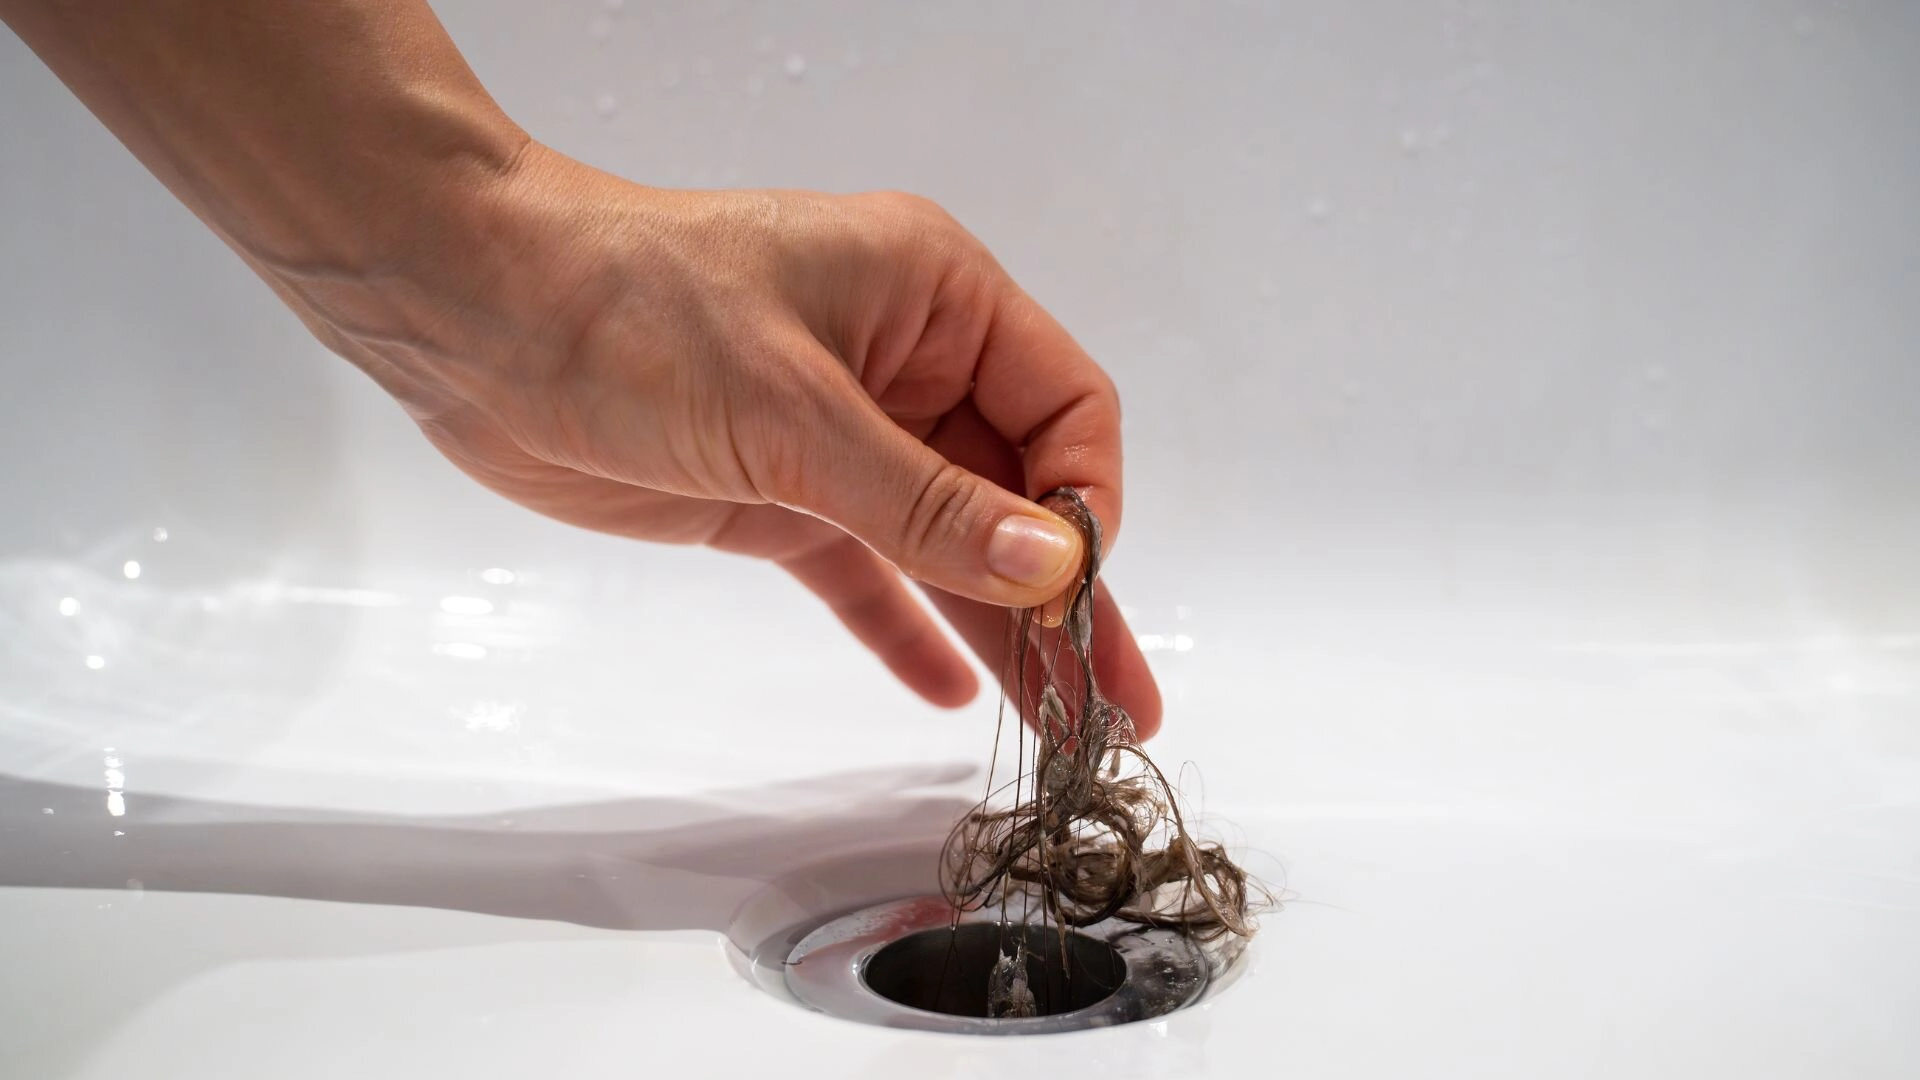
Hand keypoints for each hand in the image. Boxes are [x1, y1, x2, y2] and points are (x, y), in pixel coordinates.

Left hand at [299, 145, 1162, 731]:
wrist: (469, 312)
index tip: (1074, 594)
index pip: (1063, 410)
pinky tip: (950, 691)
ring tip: (1062, 728)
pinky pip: (865, 569)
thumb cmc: (633, 312)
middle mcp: (905, 364)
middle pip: (1016, 493)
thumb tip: (1057, 566)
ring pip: (946, 543)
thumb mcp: (794, 409)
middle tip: (1119, 709)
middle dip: (1068, 597)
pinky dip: (903, 626)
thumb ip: (926, 501)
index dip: (1082, 505)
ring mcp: (840, 434)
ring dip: (1000, 628)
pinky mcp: (776, 493)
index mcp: (936, 298)